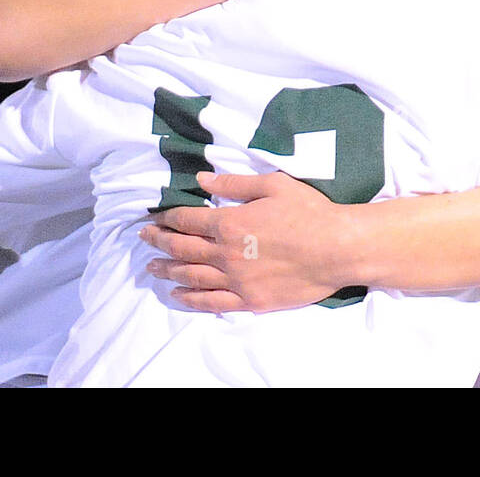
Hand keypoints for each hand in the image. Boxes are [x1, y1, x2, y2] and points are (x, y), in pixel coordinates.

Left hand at [140, 171, 346, 312]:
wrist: (336, 248)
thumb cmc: (308, 212)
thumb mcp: (273, 185)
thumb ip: (234, 183)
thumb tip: (202, 178)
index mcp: (229, 222)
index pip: (187, 221)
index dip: (168, 219)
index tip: (154, 219)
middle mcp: (225, 254)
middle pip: (182, 249)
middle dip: (159, 242)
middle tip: (144, 239)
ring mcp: (235, 280)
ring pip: (191, 276)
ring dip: (168, 270)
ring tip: (152, 267)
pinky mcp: (248, 300)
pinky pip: (211, 302)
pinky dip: (190, 298)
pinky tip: (177, 294)